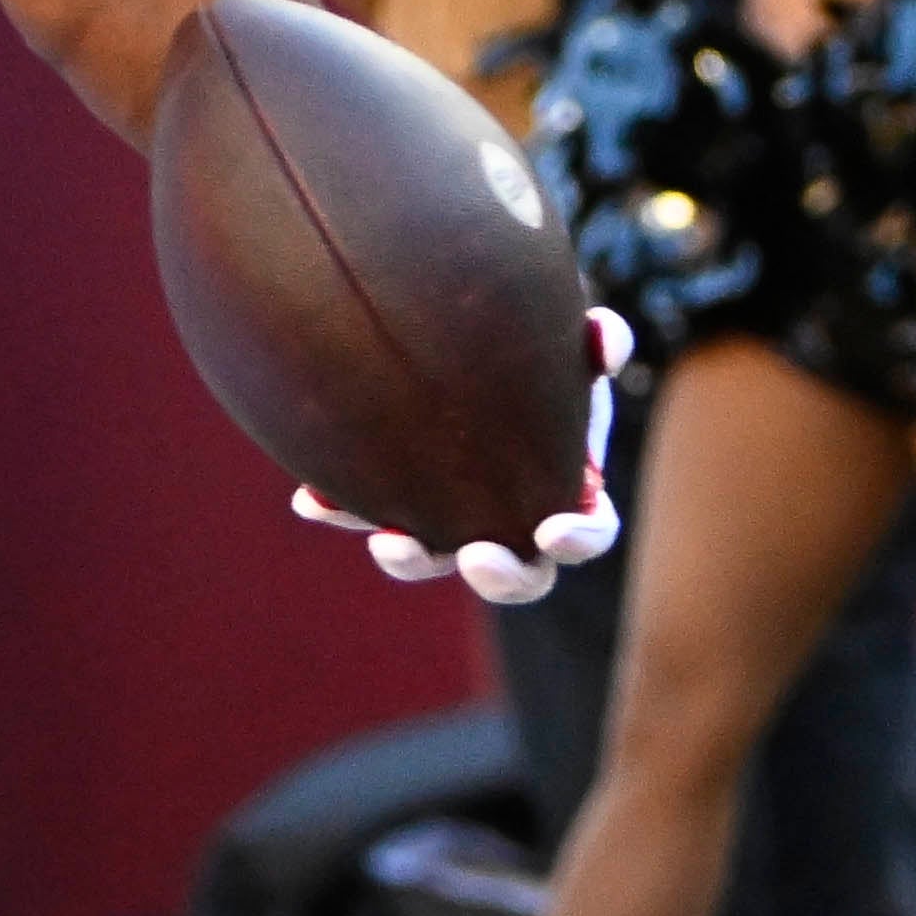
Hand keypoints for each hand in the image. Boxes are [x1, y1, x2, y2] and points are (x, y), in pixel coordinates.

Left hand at [290, 307, 630, 604]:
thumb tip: (604, 342)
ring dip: (411, 560)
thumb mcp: (567, 340)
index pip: (589, 533)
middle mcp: (508, 520)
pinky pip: (362, 515)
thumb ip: (595, 339)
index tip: (552, 529)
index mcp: (567, 492)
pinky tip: (311, 499)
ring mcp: (446, 517)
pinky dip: (337, 510)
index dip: (578, 539)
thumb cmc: (533, 348)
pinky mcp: (392, 499)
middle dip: (500, 576)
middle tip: (475, 555)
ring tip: (386, 541)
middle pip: (518, 577)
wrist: (462, 339)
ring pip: (431, 560)